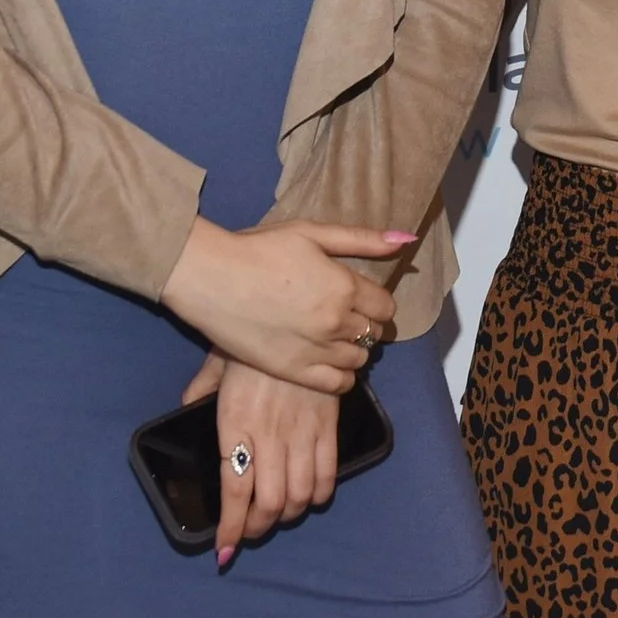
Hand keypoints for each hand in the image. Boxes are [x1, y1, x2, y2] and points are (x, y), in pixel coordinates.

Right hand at [160, 216, 405, 391]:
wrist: (212, 278)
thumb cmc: (260, 249)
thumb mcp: (312, 233)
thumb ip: (361, 239)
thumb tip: (405, 240)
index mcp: (344, 286)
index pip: (385, 306)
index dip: (377, 302)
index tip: (363, 298)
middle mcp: (337, 322)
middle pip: (373, 333)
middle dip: (366, 324)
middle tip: (346, 315)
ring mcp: (316, 350)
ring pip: (359, 359)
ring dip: (354, 349)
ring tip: (335, 337)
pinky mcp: (294, 371)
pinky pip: (338, 384)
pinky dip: (342, 376)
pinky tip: (331, 362)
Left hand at [181, 353, 347, 568]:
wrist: (300, 313)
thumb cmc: (253, 338)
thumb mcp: (217, 361)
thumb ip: (200, 389)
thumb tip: (186, 407)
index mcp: (236, 423)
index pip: (234, 490)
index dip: (231, 527)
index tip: (225, 548)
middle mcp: (269, 435)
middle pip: (269, 502)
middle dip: (259, 527)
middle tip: (252, 530)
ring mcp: (302, 431)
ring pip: (299, 493)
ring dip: (288, 513)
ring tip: (279, 513)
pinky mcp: (328, 423)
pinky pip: (328, 472)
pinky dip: (320, 493)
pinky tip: (311, 495)